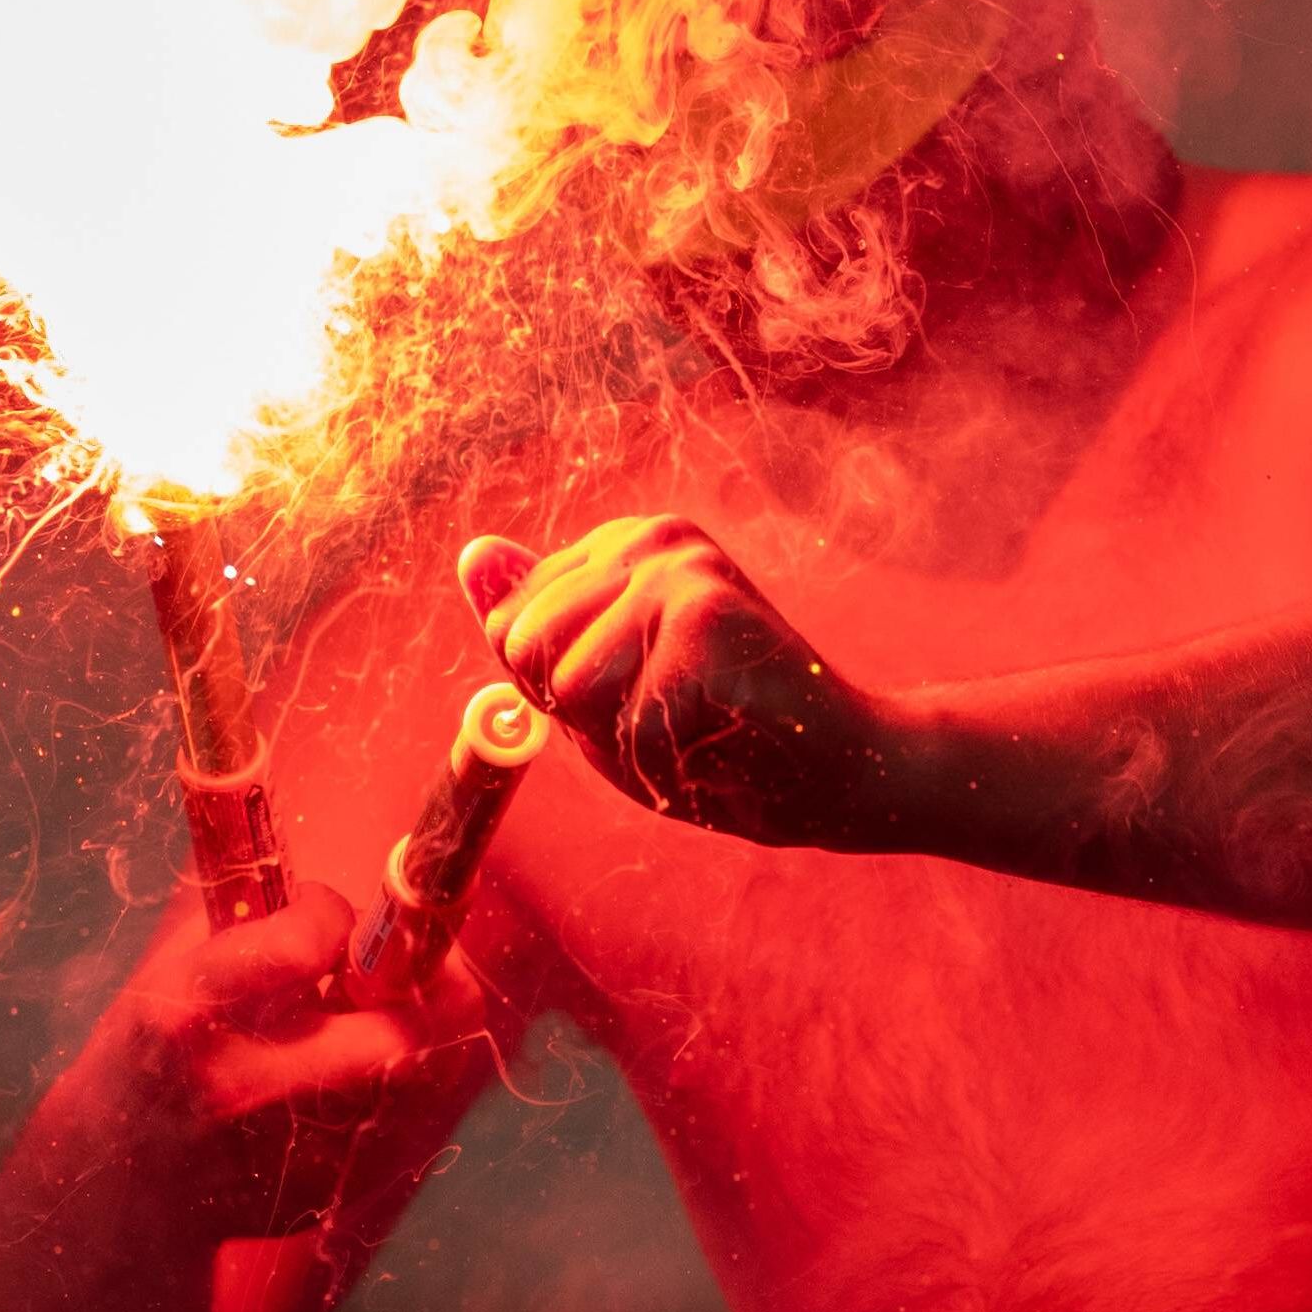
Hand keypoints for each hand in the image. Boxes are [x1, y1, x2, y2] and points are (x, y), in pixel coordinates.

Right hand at [93, 882, 490, 1238]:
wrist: (112, 1186)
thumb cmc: (146, 1054)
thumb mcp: (165, 973)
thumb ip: (240, 918)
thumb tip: (311, 854)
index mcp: (188, 1013)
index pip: (304, 943)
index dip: (330, 913)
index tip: (320, 913)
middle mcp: (240, 1086)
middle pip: (396, 1034)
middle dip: (423, 984)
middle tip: (410, 960)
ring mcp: (283, 1153)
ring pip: (411, 1080)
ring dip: (411, 1031)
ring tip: (377, 1011)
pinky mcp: (315, 1194)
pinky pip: (396, 1126)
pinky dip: (393, 1087)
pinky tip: (351, 1075)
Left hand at [461, 517, 912, 849]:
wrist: (840, 773)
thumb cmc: (713, 740)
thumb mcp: (599, 688)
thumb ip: (532, 623)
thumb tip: (471, 552)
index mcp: (618, 547)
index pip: (510, 629)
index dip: (559, 694)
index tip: (639, 695)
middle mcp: (648, 537)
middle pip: (525, 647)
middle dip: (581, 713)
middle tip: (668, 715)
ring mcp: (681, 568)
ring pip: (568, 684)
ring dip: (623, 737)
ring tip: (693, 724)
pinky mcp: (708, 615)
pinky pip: (630, 723)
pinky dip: (666, 759)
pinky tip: (721, 738)